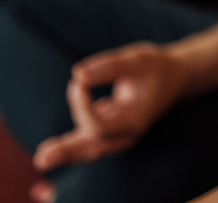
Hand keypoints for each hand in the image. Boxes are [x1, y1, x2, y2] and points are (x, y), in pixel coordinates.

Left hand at [33, 43, 187, 170]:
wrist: (176, 76)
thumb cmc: (157, 66)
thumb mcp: (137, 58)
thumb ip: (109, 66)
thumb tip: (76, 75)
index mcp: (136, 119)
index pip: (99, 125)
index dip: (81, 105)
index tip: (78, 81)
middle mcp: (128, 133)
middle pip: (94, 147)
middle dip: (68, 151)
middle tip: (41, 159)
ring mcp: (121, 134)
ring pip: (91, 148)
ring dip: (67, 151)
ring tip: (43, 157)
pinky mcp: (114, 128)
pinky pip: (91, 141)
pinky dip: (74, 144)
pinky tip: (56, 146)